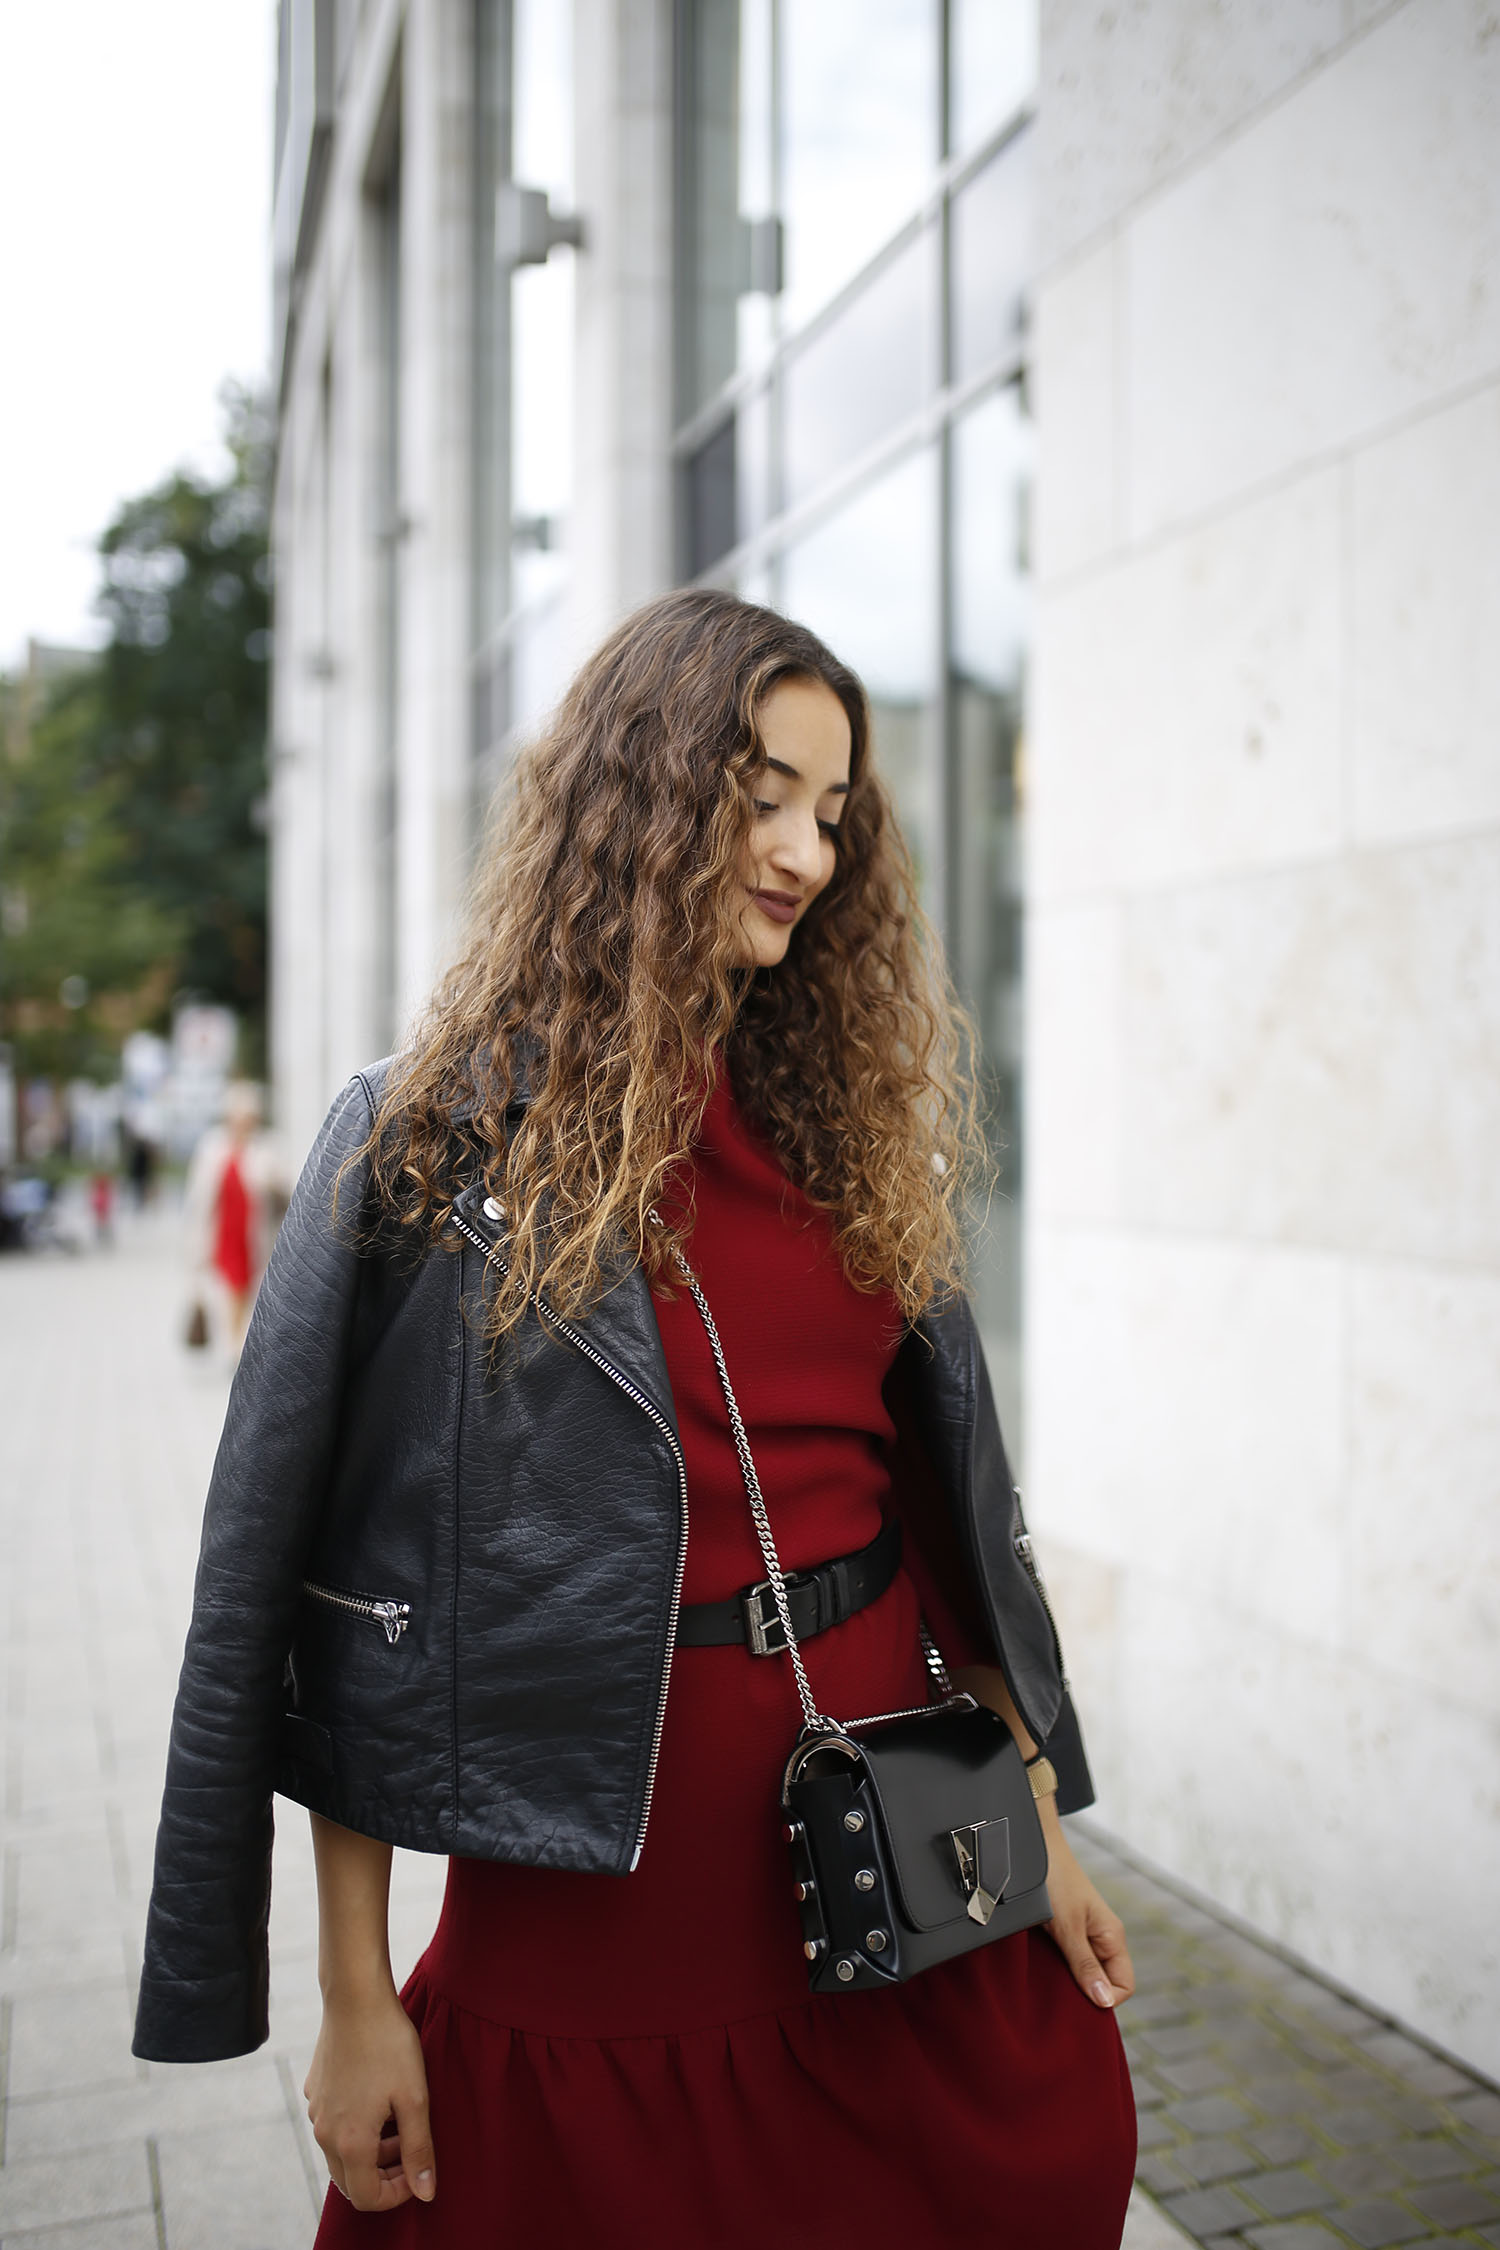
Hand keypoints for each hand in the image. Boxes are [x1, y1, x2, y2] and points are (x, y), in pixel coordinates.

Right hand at [304, 1985, 435, 2211]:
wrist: (356, 1997)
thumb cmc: (389, 2044)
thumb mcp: (415, 2098)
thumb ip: (419, 2150)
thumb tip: (425, 2192)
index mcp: (349, 2141)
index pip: (366, 2197)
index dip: (396, 2194)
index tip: (418, 2171)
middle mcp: (324, 2133)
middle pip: (350, 2180)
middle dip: (382, 2176)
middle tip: (409, 2146)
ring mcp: (315, 2111)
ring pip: (341, 2153)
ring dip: (370, 2150)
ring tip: (399, 2119)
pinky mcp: (314, 2091)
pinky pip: (333, 2125)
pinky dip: (355, 2127)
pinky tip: (378, 2096)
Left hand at [1036, 1802, 1134, 2010]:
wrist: (1034, 1845)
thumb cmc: (1055, 1880)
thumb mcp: (1068, 1926)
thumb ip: (1085, 1964)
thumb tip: (1104, 2003)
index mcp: (1112, 1937)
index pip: (1124, 1985)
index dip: (1106, 1999)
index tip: (1079, 2000)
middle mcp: (1102, 1938)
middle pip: (1104, 1982)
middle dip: (1086, 1994)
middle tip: (1059, 1995)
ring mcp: (1083, 1934)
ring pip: (1085, 1972)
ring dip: (1069, 1981)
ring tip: (1047, 1980)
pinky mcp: (1065, 1930)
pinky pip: (1069, 1960)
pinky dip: (1058, 1968)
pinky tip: (1040, 1967)